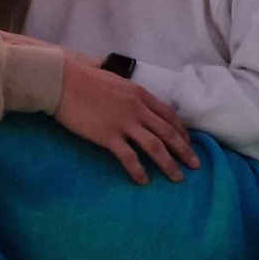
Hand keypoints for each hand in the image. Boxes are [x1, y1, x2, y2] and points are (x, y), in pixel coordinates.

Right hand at [55, 55, 200, 184]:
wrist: (63, 81)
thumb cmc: (85, 78)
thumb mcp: (117, 80)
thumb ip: (129, 91)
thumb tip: (134, 95)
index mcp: (141, 94)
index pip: (169, 115)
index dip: (181, 131)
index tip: (188, 143)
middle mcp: (138, 109)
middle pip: (168, 132)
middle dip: (184, 151)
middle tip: (195, 165)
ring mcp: (124, 123)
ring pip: (155, 146)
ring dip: (168, 164)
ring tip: (177, 178)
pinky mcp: (108, 135)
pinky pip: (129, 157)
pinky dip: (139, 170)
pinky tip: (144, 181)